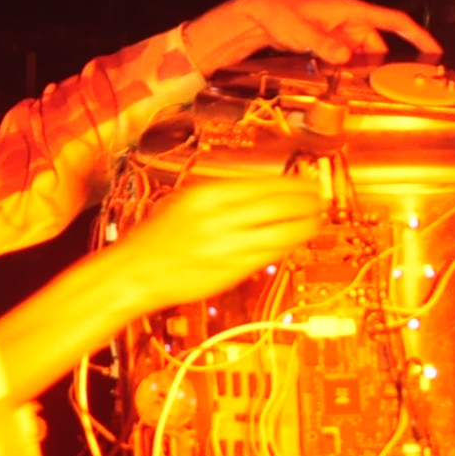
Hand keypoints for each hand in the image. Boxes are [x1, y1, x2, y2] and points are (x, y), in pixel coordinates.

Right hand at [99, 178, 328, 312]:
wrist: (134, 273)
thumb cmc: (157, 237)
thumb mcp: (186, 201)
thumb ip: (224, 196)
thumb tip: (266, 192)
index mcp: (207, 194)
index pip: (265, 185)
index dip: (294, 184)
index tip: (310, 182)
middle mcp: (220, 218)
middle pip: (278, 205)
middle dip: (306, 202)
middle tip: (321, 200)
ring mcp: (227, 246)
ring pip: (280, 232)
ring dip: (303, 226)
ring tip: (316, 220)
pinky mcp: (231, 271)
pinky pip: (269, 255)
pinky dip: (286, 246)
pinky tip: (295, 241)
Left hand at [184, 0, 442, 72]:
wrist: (259, 15)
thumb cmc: (281, 15)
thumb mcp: (302, 31)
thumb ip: (324, 44)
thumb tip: (347, 57)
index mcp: (352, 11)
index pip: (393, 20)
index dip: (417, 35)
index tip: (435, 51)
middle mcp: (352, 21)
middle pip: (380, 45)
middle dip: (386, 65)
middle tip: (394, 88)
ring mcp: (342, 33)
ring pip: (365, 55)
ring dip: (365, 70)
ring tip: (364, 89)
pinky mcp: (332, 43)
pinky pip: (350, 58)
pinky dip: (350, 70)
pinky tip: (345, 83)